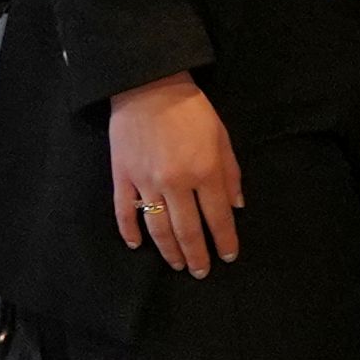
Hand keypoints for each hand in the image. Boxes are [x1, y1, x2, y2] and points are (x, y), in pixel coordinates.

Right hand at [108, 74, 245, 277]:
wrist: (149, 87)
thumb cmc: (192, 111)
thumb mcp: (222, 138)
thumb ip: (231, 174)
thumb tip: (236, 207)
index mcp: (205, 172)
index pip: (218, 217)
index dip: (225, 239)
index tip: (229, 255)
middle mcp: (176, 183)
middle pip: (188, 230)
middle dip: (197, 255)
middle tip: (201, 272)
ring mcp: (146, 182)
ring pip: (157, 228)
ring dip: (168, 251)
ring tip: (177, 265)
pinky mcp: (122, 177)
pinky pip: (124, 212)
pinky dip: (129, 231)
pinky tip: (136, 245)